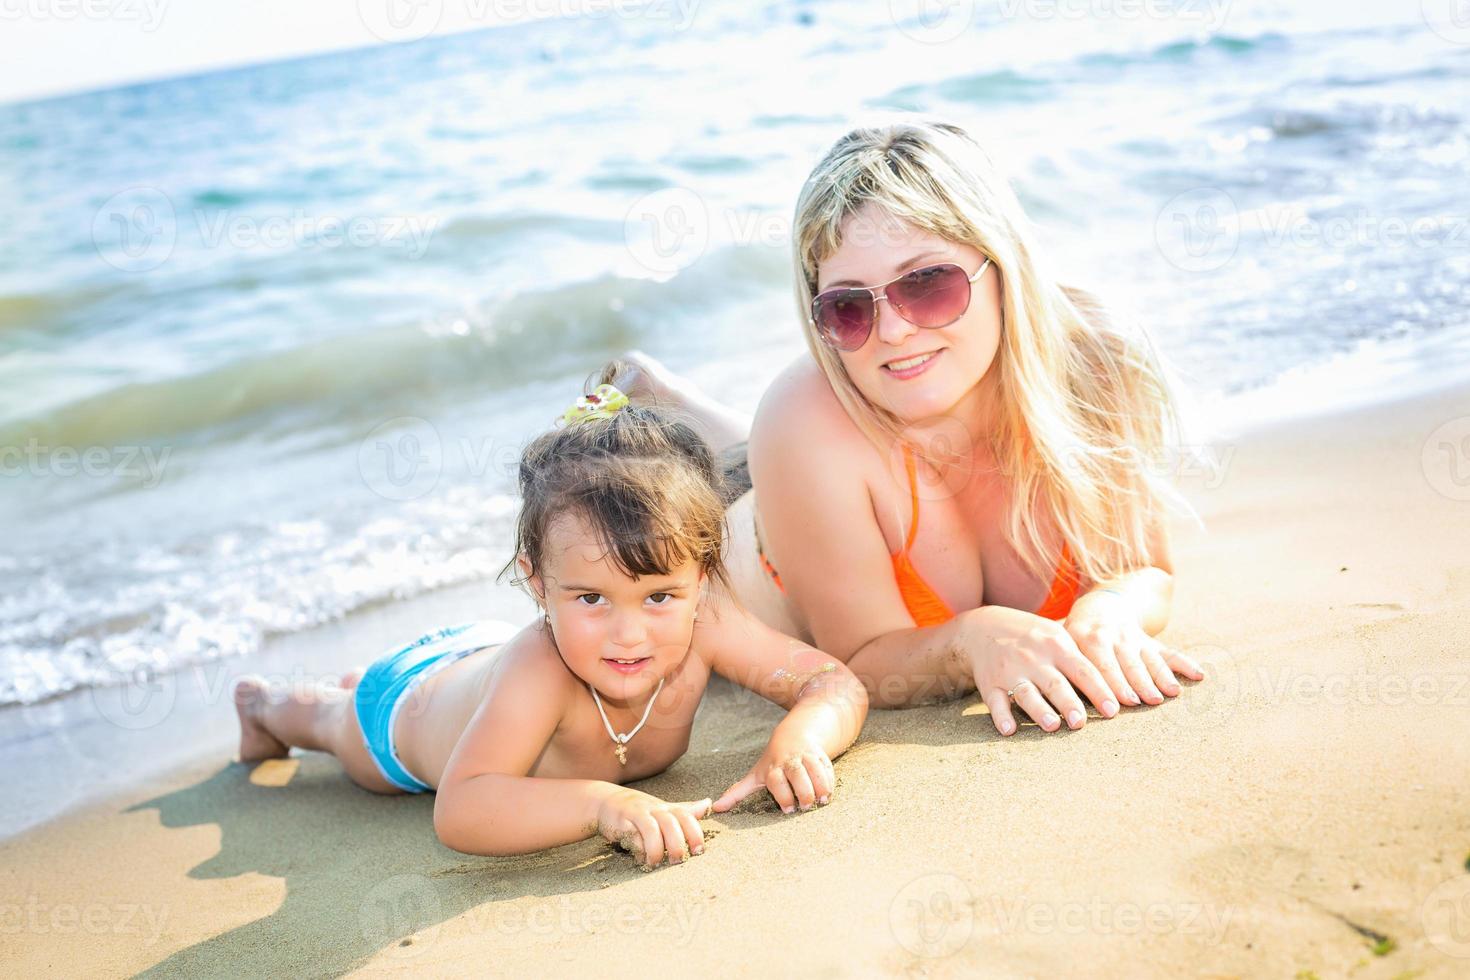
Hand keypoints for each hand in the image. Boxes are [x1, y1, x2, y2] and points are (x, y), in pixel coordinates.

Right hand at [595, 788, 711, 868]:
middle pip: (671, 824)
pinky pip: (632, 837)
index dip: (695, 833)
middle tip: (677, 861)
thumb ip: (685, 810)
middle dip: (677, 844)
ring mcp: (637, 815)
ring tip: (656, 863)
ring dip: (656, 850)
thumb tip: (708, 803)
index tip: (698, 851)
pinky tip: (640, 858)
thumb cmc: (641, 810)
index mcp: (667, 808)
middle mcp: (654, 809)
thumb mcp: (663, 808)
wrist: (607, 801)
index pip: (686, 817)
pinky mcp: (621, 823)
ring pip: (651, 830)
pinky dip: (638, 850)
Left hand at [712, 736, 833, 813]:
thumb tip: (716, 808)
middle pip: (797, 774)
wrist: (794, 736)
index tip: (788, 809)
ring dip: (820, 786)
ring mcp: (805, 756)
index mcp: (773, 768)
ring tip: (822, 801)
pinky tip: (828, 793)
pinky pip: (826, 767)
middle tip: (806, 807)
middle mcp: (789, 761)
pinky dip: (829, 780)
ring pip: (815, 769)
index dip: (783, 795)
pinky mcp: (820, 754)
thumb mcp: (755, 775)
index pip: (777, 780)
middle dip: (804, 792)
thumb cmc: (772, 761)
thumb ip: (738, 792)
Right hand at [963, 604, 1119, 735]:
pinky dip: (1001, 716)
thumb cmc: (1033, 637)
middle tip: (1081, 723)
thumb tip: (1119, 687)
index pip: (1083, 670)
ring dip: (1039, 710)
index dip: (1098, 691)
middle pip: (1055, 683)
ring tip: (1053, 725)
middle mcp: (1034, 658)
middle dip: (1069, 703)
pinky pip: (995, 702)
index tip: (1114, 710)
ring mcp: (1010, 671)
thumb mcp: (1057, 636)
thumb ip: (1082, 659)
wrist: (983, 627)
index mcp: (1056, 646)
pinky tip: (1009, 730)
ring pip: (1026, 693)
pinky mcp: (989, 684)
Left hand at [1063, 590, 1204, 706]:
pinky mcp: (1150, 643)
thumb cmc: (1075, 636)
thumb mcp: (1064, 642)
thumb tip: (1059, 700)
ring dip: (1160, 676)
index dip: (1108, 684)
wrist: (1099, 608)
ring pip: (1149, 660)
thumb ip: (1065, 667)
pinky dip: (1184, 664)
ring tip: (1171, 693)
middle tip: (1146, 701)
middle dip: (1137, 683)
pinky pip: (1169, 653)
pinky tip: (1199, 675)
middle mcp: (1113, 637)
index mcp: (1087, 638)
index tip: (1115, 706)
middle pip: (1126, 663)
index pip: (1099, 664)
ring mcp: (1134, 639)